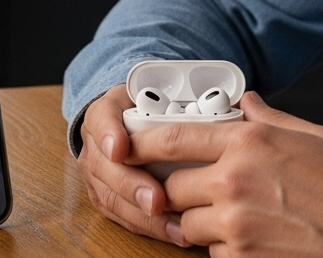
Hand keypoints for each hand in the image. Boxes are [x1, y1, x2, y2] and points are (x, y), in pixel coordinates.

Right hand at [77, 84, 185, 245]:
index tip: (121, 148)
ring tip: (173, 223)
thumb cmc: (146, 107)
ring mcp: (96, 173)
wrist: (122, 121)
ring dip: (142, 213)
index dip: (109, 134)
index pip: (102, 118)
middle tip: (156, 199)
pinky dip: (148, 226)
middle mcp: (95, 144)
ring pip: (112, 197)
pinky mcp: (104, 196)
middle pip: (105, 166)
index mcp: (105, 112)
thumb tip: (227, 105)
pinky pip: (122, 216)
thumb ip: (175, 98)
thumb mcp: (154, 92)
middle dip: (132, 185)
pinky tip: (172, 231)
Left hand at [128, 92, 322, 257]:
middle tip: (198, 188)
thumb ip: (267, 119)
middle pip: (174, 187)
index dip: (144, 138)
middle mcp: (233, 181)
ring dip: (201, 222)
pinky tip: (256, 236)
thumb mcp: (309, 134)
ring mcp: (236, 225)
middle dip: (180, 189)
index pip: (174, 136)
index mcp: (248, 141)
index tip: (128, 141)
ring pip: (188, 226)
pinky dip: (225, 247)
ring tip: (237, 215)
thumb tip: (246, 103)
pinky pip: (214, 254)